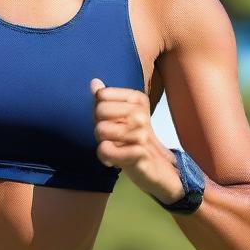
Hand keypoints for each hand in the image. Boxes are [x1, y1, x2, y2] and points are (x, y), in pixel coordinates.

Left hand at [90, 78, 181, 200]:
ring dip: (103, 142)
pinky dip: (105, 156)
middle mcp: (141, 114)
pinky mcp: (138, 153)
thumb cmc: (132, 140)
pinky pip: (105, 149)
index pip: (101, 95)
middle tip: (113, 137)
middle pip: (99, 111)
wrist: (155, 167)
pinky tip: (113, 160)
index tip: (112, 122)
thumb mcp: (118, 117)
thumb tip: (94, 82)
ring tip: (116, 147)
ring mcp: (141, 133)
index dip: (100, 111)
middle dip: (99, 127)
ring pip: (101, 130)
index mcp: (137, 99)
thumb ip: (106, 100)